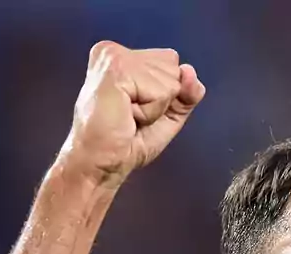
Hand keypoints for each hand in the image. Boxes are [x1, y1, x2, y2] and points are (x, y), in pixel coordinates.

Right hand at [60, 41, 205, 185]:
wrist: (100, 165)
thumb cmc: (125, 143)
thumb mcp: (167, 113)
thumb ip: (186, 91)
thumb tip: (190, 71)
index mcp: (121, 56)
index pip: (172, 62)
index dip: (165, 95)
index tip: (135, 111)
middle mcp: (113, 51)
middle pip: (174, 67)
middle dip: (161, 100)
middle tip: (130, 116)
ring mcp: (113, 57)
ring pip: (170, 80)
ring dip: (154, 109)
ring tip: (127, 117)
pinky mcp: (116, 70)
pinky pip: (161, 92)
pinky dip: (150, 112)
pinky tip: (126, 116)